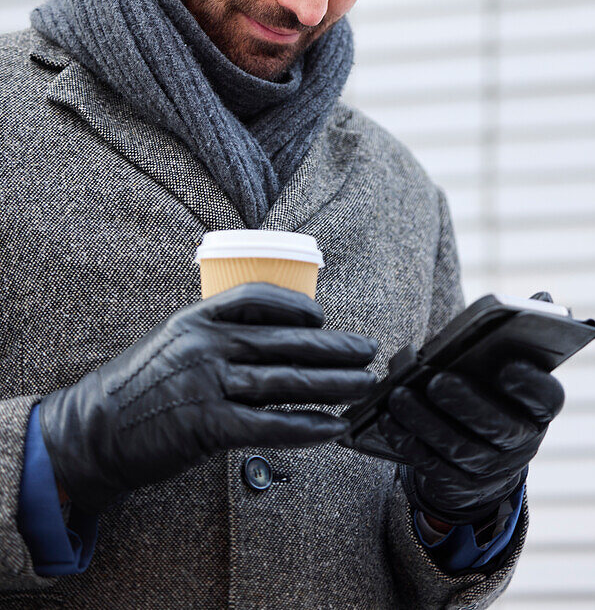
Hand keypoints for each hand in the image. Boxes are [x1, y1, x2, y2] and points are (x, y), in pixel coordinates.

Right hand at [39, 282, 377, 514]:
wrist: (92, 433)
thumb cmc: (138, 388)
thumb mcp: (172, 344)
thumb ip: (215, 336)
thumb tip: (272, 339)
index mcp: (196, 319)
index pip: (255, 298)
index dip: (295, 306)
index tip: (322, 318)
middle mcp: (204, 345)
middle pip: (283, 341)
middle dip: (332, 347)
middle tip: (367, 350)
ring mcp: (206, 384)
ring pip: (284, 381)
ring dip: (332, 384)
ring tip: (363, 385)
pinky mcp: (206, 426)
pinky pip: (268, 425)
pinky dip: (306, 426)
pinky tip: (333, 427)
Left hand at [379, 294, 563, 526]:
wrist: (486, 457)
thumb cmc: (496, 393)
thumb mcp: (511, 366)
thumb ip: (523, 334)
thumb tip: (543, 297)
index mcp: (540, 408)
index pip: (546, 397)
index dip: (531, 384)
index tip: (508, 366)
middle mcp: (522, 442)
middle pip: (498, 427)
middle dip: (467, 403)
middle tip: (437, 379)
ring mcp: (491, 469)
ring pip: (459, 449)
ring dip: (426, 422)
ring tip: (399, 394)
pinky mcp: (458, 485)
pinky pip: (430, 465)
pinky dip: (407, 441)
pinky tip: (386, 418)